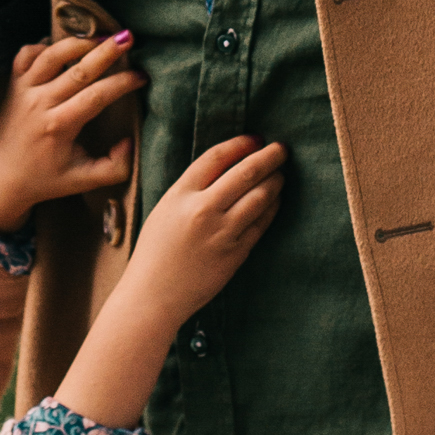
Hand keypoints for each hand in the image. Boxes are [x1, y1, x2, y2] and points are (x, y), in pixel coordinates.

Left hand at [0, 31, 145, 231]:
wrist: (6, 178)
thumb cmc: (49, 179)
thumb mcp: (85, 180)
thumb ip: (115, 167)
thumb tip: (131, 142)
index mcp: (58, 127)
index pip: (96, 96)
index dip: (122, 83)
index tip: (141, 76)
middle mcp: (39, 104)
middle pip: (78, 69)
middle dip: (106, 52)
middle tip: (128, 38)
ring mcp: (23, 91)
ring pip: (52, 55)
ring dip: (78, 41)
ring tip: (102, 36)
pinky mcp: (13, 84)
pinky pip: (26, 54)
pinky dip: (44, 45)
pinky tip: (65, 47)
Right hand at [54, 136, 287, 433]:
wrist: (154, 296)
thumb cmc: (155, 253)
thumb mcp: (165, 210)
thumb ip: (191, 189)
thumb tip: (225, 168)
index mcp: (180, 195)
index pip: (216, 157)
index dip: (240, 144)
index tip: (254, 139)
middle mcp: (202, 209)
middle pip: (245, 172)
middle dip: (268, 157)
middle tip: (281, 149)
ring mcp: (222, 232)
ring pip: (259, 196)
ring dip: (274, 181)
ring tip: (280, 174)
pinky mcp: (236, 253)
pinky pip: (261, 223)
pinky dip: (272, 207)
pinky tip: (275, 200)